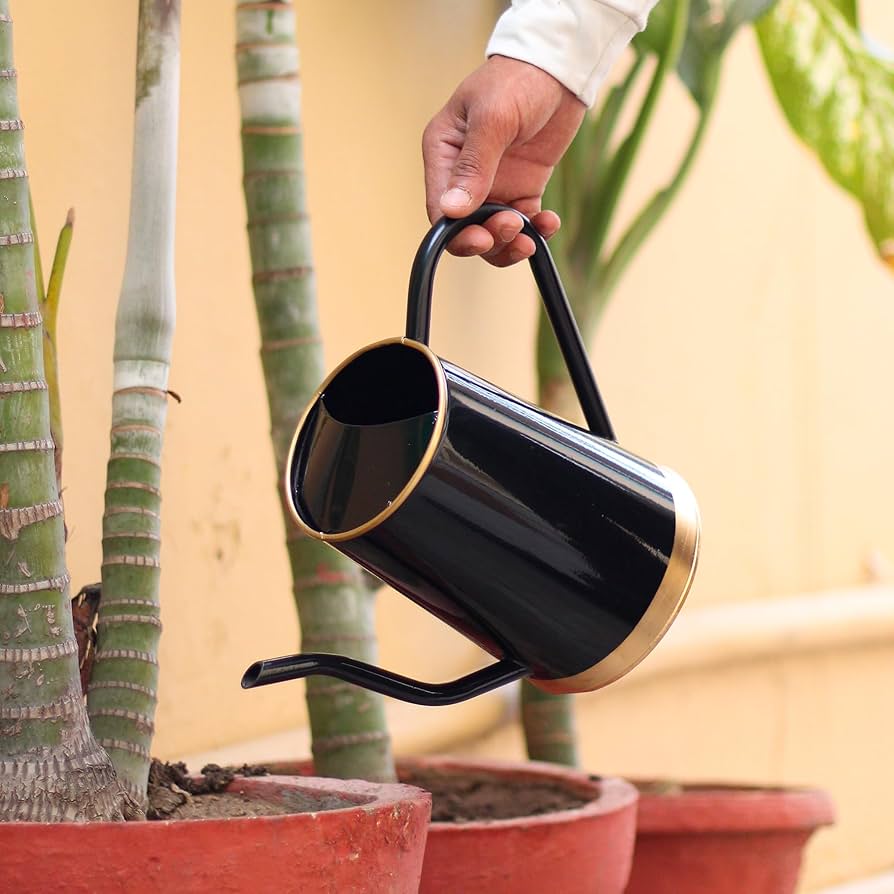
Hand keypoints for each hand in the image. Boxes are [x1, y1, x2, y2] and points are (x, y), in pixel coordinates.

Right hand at [422, 55, 585, 266]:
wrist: (560, 67)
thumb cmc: (518, 79)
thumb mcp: (493, 119)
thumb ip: (473, 166)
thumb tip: (452, 209)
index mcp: (444, 154)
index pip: (440, 208)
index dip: (457, 232)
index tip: (482, 238)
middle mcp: (464, 174)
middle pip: (465, 228)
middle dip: (487, 238)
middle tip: (510, 229)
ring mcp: (495, 184)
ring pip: (493, 232)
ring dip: (510, 242)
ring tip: (531, 235)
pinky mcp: (522, 188)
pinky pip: (523, 222)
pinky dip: (536, 230)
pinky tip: (549, 222)